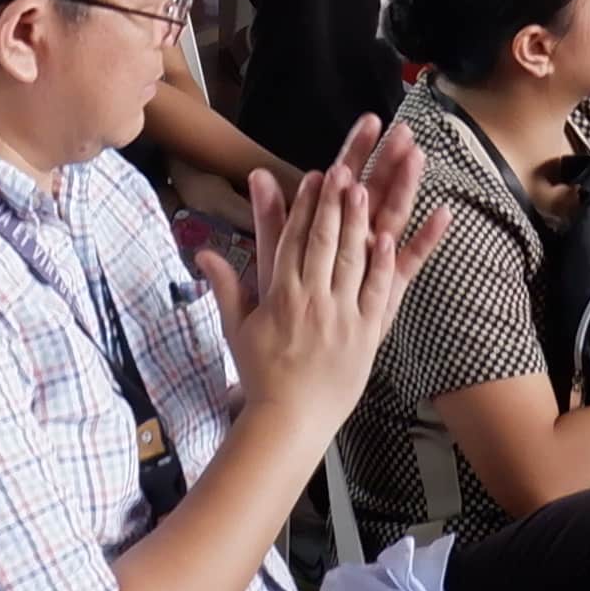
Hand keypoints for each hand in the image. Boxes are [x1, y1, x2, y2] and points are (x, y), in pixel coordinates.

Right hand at [229, 119, 444, 424]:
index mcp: (279, 297)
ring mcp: (340, 317)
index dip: (303, 206)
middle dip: (333, 203)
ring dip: (358, 222)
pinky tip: (387, 238)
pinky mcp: (364, 335)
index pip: (291, 241)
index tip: (311, 176)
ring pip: (350, 260)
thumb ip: (225, 285)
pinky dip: (382, 264)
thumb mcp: (237, 328)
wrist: (288, 421)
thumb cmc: (261, 374)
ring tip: (365, 189)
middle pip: (322, 242)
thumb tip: (202, 253)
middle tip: (343, 169)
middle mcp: (311, 301)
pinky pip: (376, 293)